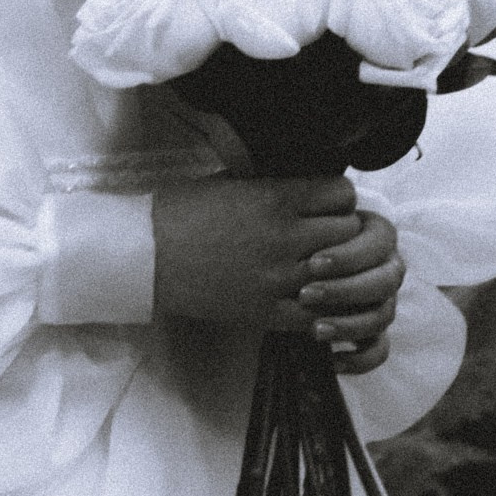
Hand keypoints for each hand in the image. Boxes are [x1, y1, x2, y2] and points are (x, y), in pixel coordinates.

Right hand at [153, 175, 359, 325]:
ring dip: (336, 268)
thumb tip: (316, 189)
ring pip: (343, 271)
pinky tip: (309, 295)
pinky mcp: (267, 311)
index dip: (339, 198)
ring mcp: (278, 277)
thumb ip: (280, 186)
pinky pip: (320, 313)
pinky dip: (322, 304)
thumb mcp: (236, 182)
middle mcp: (285, 236)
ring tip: (319, 265)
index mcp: (276, 197)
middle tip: (326, 235)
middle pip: (350, 230)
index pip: (343, 193)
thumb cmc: (184, 211)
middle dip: (343, 231)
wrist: (145, 255)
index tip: (327, 204)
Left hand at [273, 212, 405, 374]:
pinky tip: (332, 361)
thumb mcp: (284, 212)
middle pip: (387, 279)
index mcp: (372, 230)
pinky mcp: (369, 331)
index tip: (311, 264)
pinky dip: (360, 358)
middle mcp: (383, 263)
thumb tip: (296, 204)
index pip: (379, 241)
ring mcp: (379, 298)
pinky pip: (379, 349)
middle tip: (305, 295)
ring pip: (384, 315)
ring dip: (351, 324)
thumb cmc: (270, 230)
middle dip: (347, 289)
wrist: (255, 265)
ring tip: (314, 330)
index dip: (349, 255)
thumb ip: (300, 210)